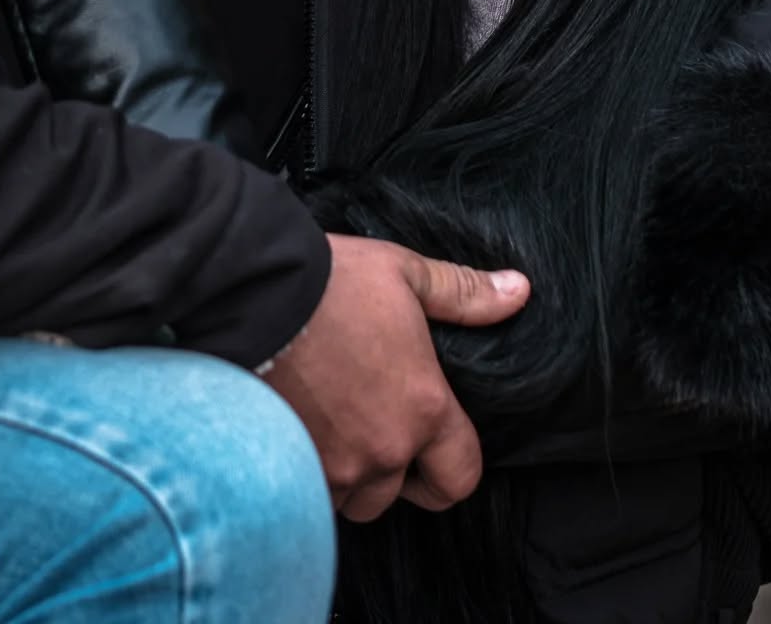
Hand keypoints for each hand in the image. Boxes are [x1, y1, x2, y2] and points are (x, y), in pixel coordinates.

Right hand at [264, 233, 529, 522]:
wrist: (253, 291)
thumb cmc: (332, 281)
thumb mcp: (404, 273)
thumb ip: (462, 293)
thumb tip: (518, 291)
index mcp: (423, 408)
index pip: (461, 475)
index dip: (451, 468)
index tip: (433, 449)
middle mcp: (383, 450)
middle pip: (398, 495)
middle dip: (389, 471)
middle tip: (370, 426)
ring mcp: (333, 466)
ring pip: (349, 497)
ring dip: (344, 474)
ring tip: (328, 421)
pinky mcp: (289, 467)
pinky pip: (308, 491)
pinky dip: (305, 470)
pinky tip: (295, 427)